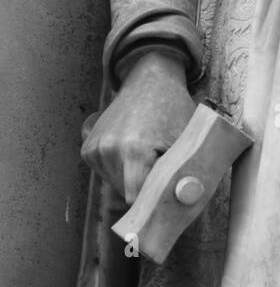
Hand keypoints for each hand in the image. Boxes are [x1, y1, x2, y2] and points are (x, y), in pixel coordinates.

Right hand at [81, 51, 195, 204]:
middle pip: (126, 194)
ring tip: (147, 155)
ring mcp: (94, 148)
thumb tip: (184, 208)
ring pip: (115, 184)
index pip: (137, 201)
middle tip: (162, 174)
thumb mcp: (186, 139)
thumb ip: (183, 173)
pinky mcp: (87, 147)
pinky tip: (132, 147)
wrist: (150, 78)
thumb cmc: (174, 108)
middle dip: (145, 191)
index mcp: (133, 150)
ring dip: (131, 179)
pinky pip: (104, 172)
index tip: (163, 208)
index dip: (152, 206)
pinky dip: (119, 168)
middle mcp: (108, 150)